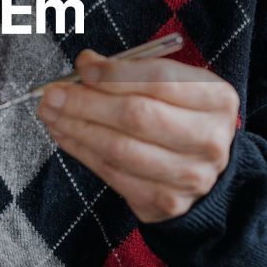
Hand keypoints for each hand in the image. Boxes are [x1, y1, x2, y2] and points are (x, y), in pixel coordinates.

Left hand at [37, 49, 239, 222]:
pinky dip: (81, 151)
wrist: (206, 173)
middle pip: (137, 116)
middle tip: (53, 93)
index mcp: (216, 99)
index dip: (116, 73)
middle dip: (87, 102)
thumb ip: (133, 72)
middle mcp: (208, 138)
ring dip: (77, 128)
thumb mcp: (172, 87)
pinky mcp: (164, 201)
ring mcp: (188, 175)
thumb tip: (86, 65)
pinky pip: (112, 173)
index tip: (83, 67)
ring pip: (120, 148)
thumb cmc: (181, 117)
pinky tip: (64, 134)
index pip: (160, 79)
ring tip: (50, 113)